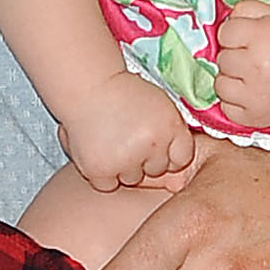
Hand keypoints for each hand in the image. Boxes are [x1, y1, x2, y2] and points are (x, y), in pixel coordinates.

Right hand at [58, 69, 196, 190]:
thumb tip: (178, 174)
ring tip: (111, 140)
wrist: (88, 85)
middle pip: (157, 171)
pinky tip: (99, 151)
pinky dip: (102, 173)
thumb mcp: (161, 105)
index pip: (182, 159)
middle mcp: (152, 145)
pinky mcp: (100, 169)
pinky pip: (108, 185)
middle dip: (145, 158)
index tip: (155, 141)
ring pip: (132, 179)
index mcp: (171, 127)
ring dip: (123, 167)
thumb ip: (173, 133)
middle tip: (127, 135)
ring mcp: (126, 159)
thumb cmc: (124, 93)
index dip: (169, 152)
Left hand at [212, 1, 269, 128]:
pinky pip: (226, 107)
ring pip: (220, 84)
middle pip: (222, 59)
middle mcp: (259, 67)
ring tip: (253, 76)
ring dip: (232, 79)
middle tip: (256, 57)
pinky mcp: (255, 117)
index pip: (224, 33)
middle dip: (235, 56)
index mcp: (264, 36)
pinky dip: (235, 101)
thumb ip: (245, 10)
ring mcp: (257, 95)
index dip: (235, 34)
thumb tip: (221, 23)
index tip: (251, 39)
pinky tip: (252, 92)